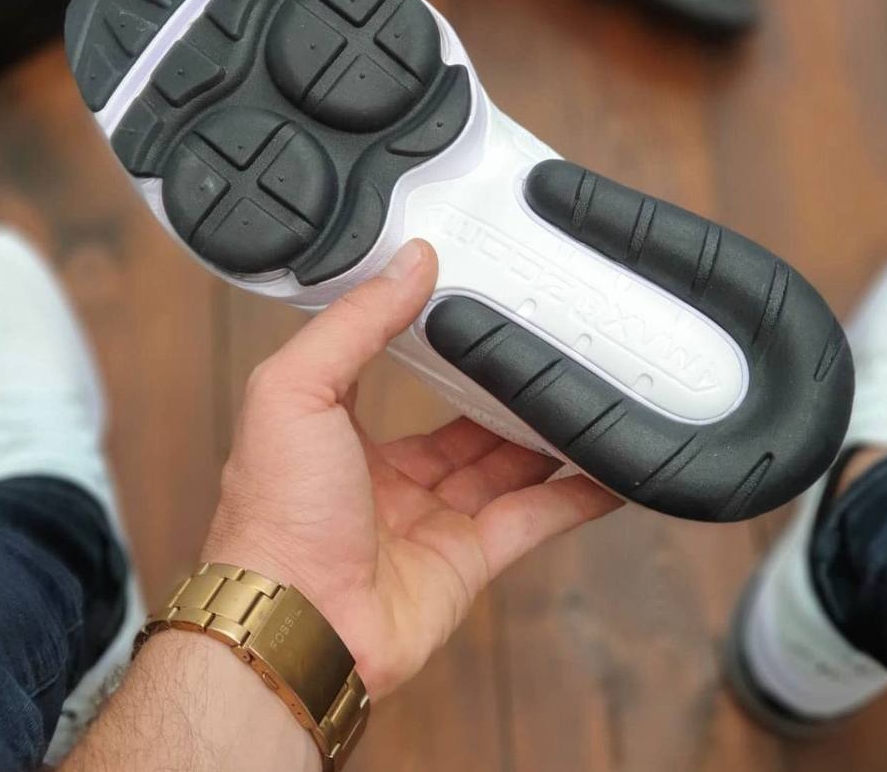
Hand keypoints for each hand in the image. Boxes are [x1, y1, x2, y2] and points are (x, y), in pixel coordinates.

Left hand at [202, 239, 620, 698]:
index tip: (471, 302)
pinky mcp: (470, 561)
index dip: (430, 340)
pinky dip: (576, 495)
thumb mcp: (296, 388)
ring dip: (543, 434)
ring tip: (587, 390)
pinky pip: (535, 518)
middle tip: (543, 345)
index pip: (394, 372)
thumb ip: (355, 323)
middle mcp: (387, 479)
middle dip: (499, 389)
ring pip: (504, 467)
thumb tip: (411, 262)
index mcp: (338, 433)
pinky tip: (611, 466)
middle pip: (461, 424)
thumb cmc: (274, 513)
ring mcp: (432, 521)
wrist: (296, 624)